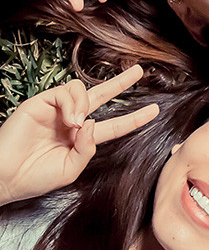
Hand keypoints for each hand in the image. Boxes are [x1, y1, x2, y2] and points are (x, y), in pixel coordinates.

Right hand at [0, 65, 158, 205]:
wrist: (7, 177)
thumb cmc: (36, 177)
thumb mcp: (71, 169)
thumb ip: (88, 148)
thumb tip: (94, 122)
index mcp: (81, 138)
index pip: (113, 125)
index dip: (134, 118)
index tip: (154, 111)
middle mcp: (71, 121)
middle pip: (101, 96)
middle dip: (120, 83)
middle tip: (139, 72)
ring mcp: (56, 111)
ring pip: (82, 90)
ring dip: (85, 104)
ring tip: (76, 124)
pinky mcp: (39, 103)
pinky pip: (63, 92)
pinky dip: (72, 104)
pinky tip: (69, 120)